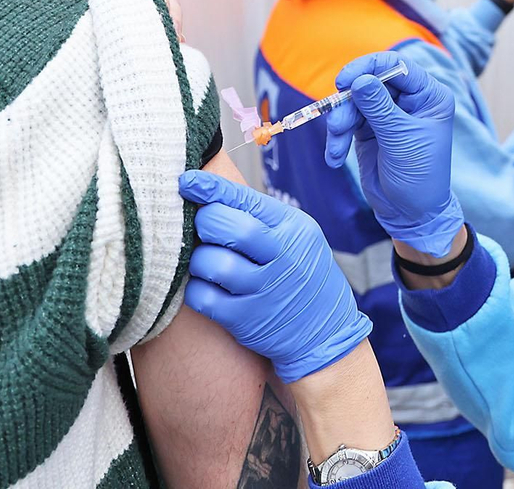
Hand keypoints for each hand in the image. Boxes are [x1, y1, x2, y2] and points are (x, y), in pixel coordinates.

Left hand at [179, 171, 371, 382]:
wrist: (327, 331)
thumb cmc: (302, 275)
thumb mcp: (298, 238)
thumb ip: (262, 218)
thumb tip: (209, 196)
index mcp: (293, 229)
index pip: (246, 199)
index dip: (211, 188)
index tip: (186, 181)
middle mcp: (282, 256)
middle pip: (228, 228)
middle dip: (204, 223)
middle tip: (200, 227)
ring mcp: (265, 290)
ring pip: (212, 263)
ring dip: (198, 260)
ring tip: (206, 261)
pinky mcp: (247, 320)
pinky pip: (204, 298)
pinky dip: (196, 290)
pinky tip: (206, 286)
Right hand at [324, 51, 463, 256]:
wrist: (410, 214)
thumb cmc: (419, 176)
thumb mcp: (400, 139)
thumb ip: (379, 106)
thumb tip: (360, 78)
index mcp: (429, 96)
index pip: (398, 67)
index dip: (370, 67)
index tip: (346, 80)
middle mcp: (409, 100)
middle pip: (371, 81)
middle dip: (349, 102)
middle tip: (336, 121)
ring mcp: (387, 113)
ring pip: (354, 101)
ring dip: (340, 124)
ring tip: (336, 149)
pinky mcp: (369, 128)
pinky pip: (347, 121)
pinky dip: (337, 138)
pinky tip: (334, 157)